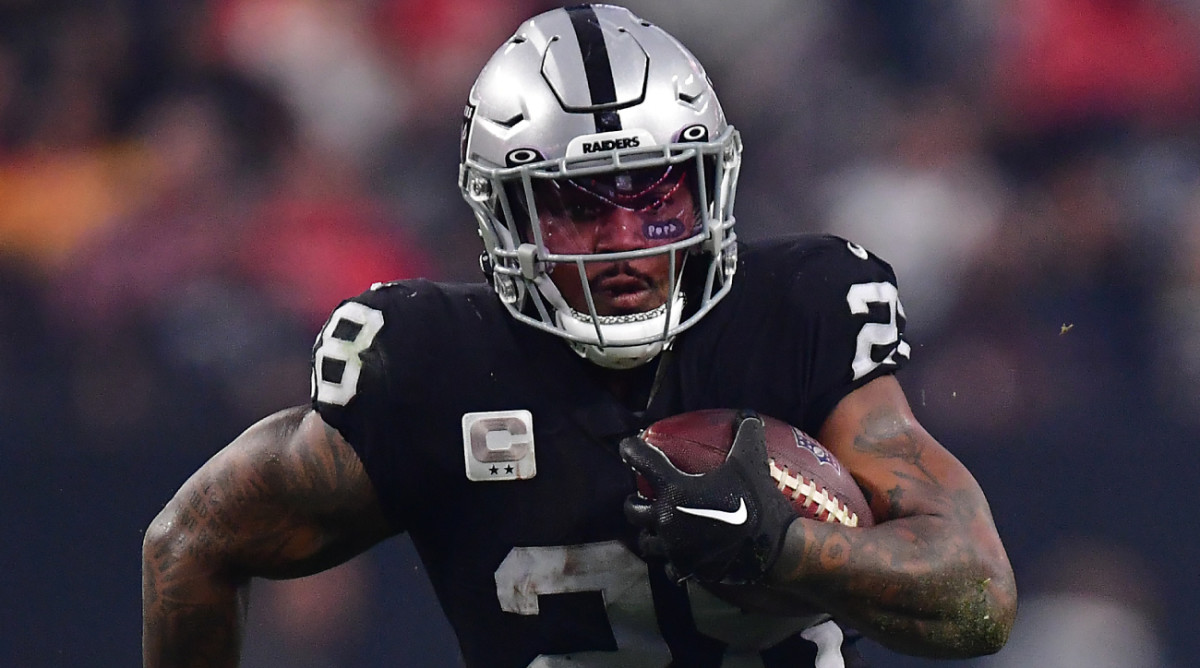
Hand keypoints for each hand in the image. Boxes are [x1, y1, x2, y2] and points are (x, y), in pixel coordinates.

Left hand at [621, 411, 797, 583]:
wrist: (775, 550)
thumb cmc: (758, 502)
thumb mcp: (751, 462)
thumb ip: (746, 434)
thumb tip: (747, 413)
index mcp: (674, 489)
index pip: (640, 461)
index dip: (631, 449)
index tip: (629, 446)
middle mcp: (666, 519)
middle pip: (632, 509)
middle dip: (634, 500)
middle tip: (643, 495)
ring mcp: (673, 548)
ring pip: (645, 540)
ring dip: (648, 531)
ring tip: (657, 525)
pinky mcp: (686, 569)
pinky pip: (667, 566)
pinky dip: (669, 559)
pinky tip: (677, 553)